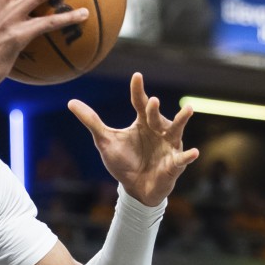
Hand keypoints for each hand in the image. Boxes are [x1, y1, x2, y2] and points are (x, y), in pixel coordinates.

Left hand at [69, 73, 198, 206]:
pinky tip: (193, 152)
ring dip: (181, 119)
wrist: (135, 188)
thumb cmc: (123, 162)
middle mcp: (158, 130)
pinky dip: (188, 156)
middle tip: (151, 101)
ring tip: (188, 109)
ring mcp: (168, 146)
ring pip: (176, 130)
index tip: (136, 76)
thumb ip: (91, 121)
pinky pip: (182, 159)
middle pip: (155, 116)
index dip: (138, 90)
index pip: (140, 103)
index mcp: (143, 122)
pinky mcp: (174, 164)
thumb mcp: (104, 141)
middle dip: (153, 110)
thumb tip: (71, 102)